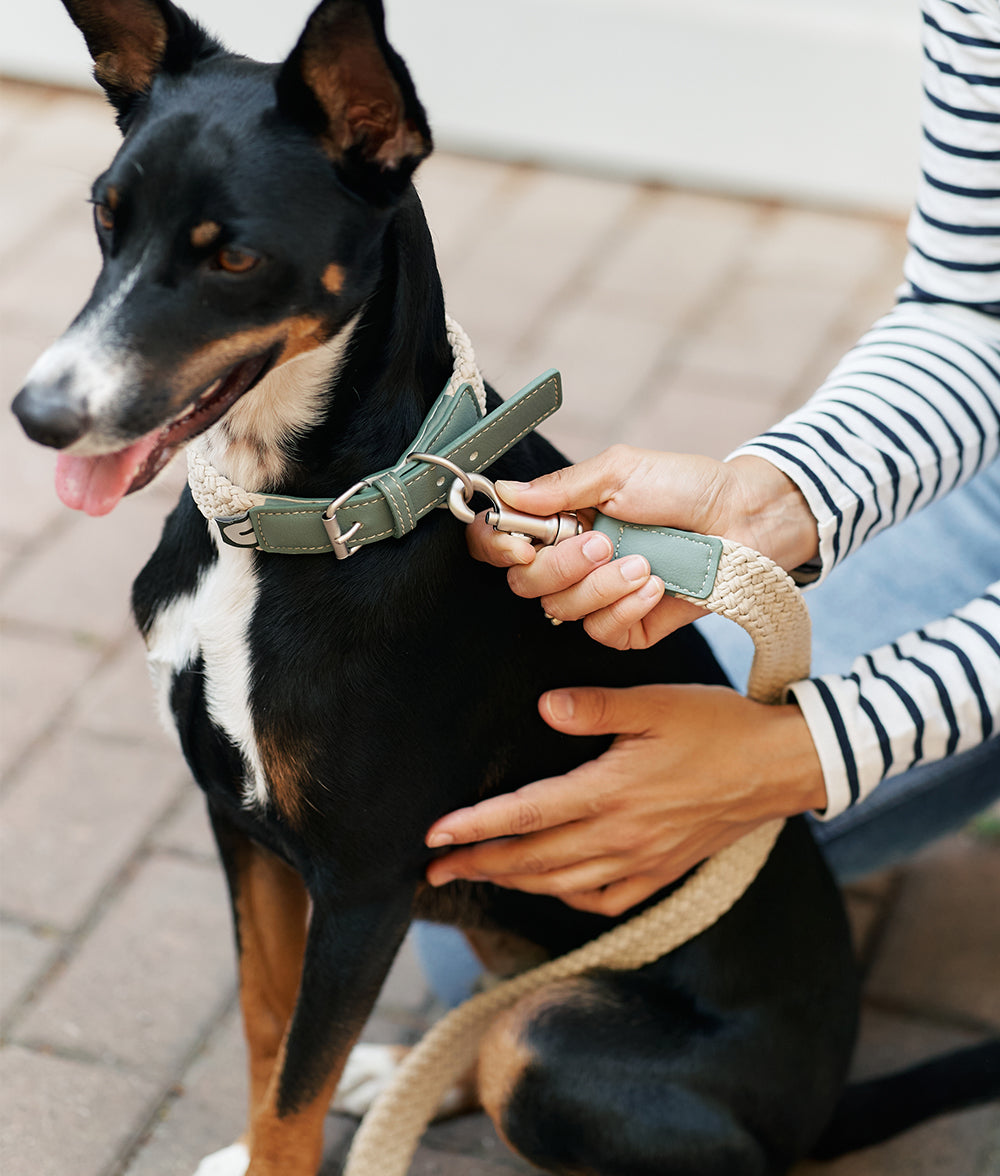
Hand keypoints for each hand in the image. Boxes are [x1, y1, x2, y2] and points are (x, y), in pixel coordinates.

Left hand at [425, 684, 826, 916]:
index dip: (475, 826)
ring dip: (513, 883)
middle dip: (477, 865)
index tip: (434, 837)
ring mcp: (641, 862)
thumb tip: (544, 708)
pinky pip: (605, 901)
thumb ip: (596, 708)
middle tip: (431, 873)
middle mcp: (620, 836)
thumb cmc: (718, 727)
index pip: (526, 814)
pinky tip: (554, 889)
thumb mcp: (657, 703)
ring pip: (561, 884)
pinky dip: (569, 898)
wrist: (780, 769)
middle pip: (532, 859)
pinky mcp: (662, 873)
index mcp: (610, 792)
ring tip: (477, 878)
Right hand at [469, 447, 818, 648]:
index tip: (521, 544)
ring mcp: (598, 596)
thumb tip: (506, 492)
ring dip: (601, 585)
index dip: (496, 547)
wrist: (744, 517)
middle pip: (525, 583)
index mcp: (560, 520)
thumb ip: (561, 486)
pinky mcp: (628, 626)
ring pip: (562, 610)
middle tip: (601, 542)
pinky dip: (626, 607)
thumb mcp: (620, 470)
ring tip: (643, 561)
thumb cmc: (686, 486)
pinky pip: (602, 632)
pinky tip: (654, 585)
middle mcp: (572, 561)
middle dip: (560, 566)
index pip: (500, 541)